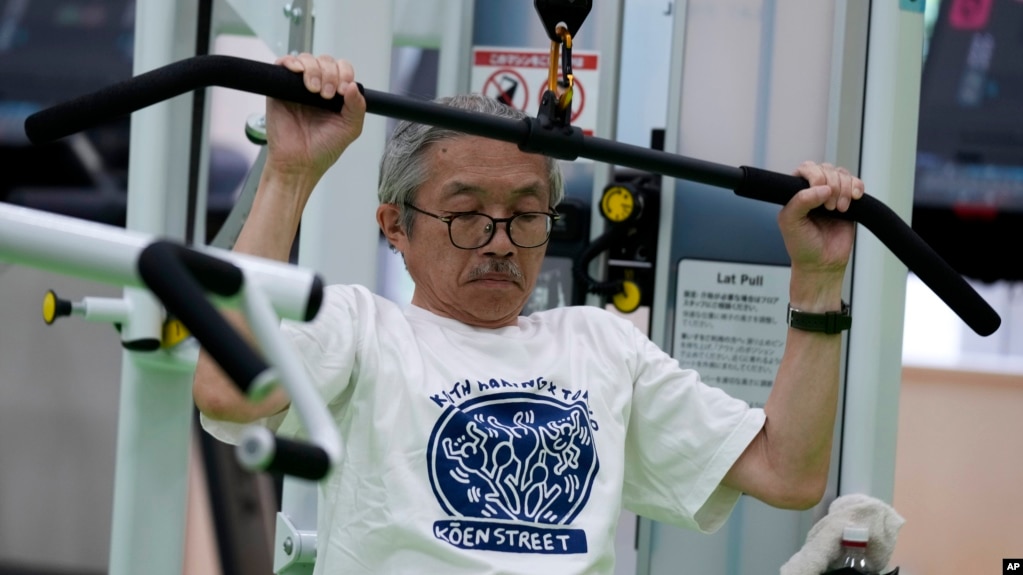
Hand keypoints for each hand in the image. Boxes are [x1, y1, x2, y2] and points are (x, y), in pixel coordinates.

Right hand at [264, 53, 366, 183]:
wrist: (299, 163)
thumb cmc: (323, 149)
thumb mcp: (350, 128)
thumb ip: (357, 107)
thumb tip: (353, 85)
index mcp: (335, 94)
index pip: (342, 69)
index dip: (344, 73)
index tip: (342, 90)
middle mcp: (317, 86)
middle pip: (325, 61)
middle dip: (329, 73)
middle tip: (327, 94)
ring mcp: (297, 86)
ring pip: (307, 59)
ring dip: (313, 70)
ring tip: (314, 90)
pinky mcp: (278, 88)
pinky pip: (283, 63)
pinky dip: (291, 62)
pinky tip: (298, 73)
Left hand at [778, 161, 863, 279]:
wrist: (822, 263)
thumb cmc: (802, 245)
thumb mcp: (791, 223)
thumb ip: (800, 201)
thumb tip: (823, 188)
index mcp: (796, 192)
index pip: (806, 168)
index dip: (815, 176)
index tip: (819, 193)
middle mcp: (813, 191)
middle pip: (827, 169)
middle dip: (832, 185)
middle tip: (829, 208)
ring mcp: (831, 195)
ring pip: (842, 174)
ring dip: (844, 189)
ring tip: (840, 209)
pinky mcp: (848, 202)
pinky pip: (856, 183)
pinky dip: (857, 187)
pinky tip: (854, 199)